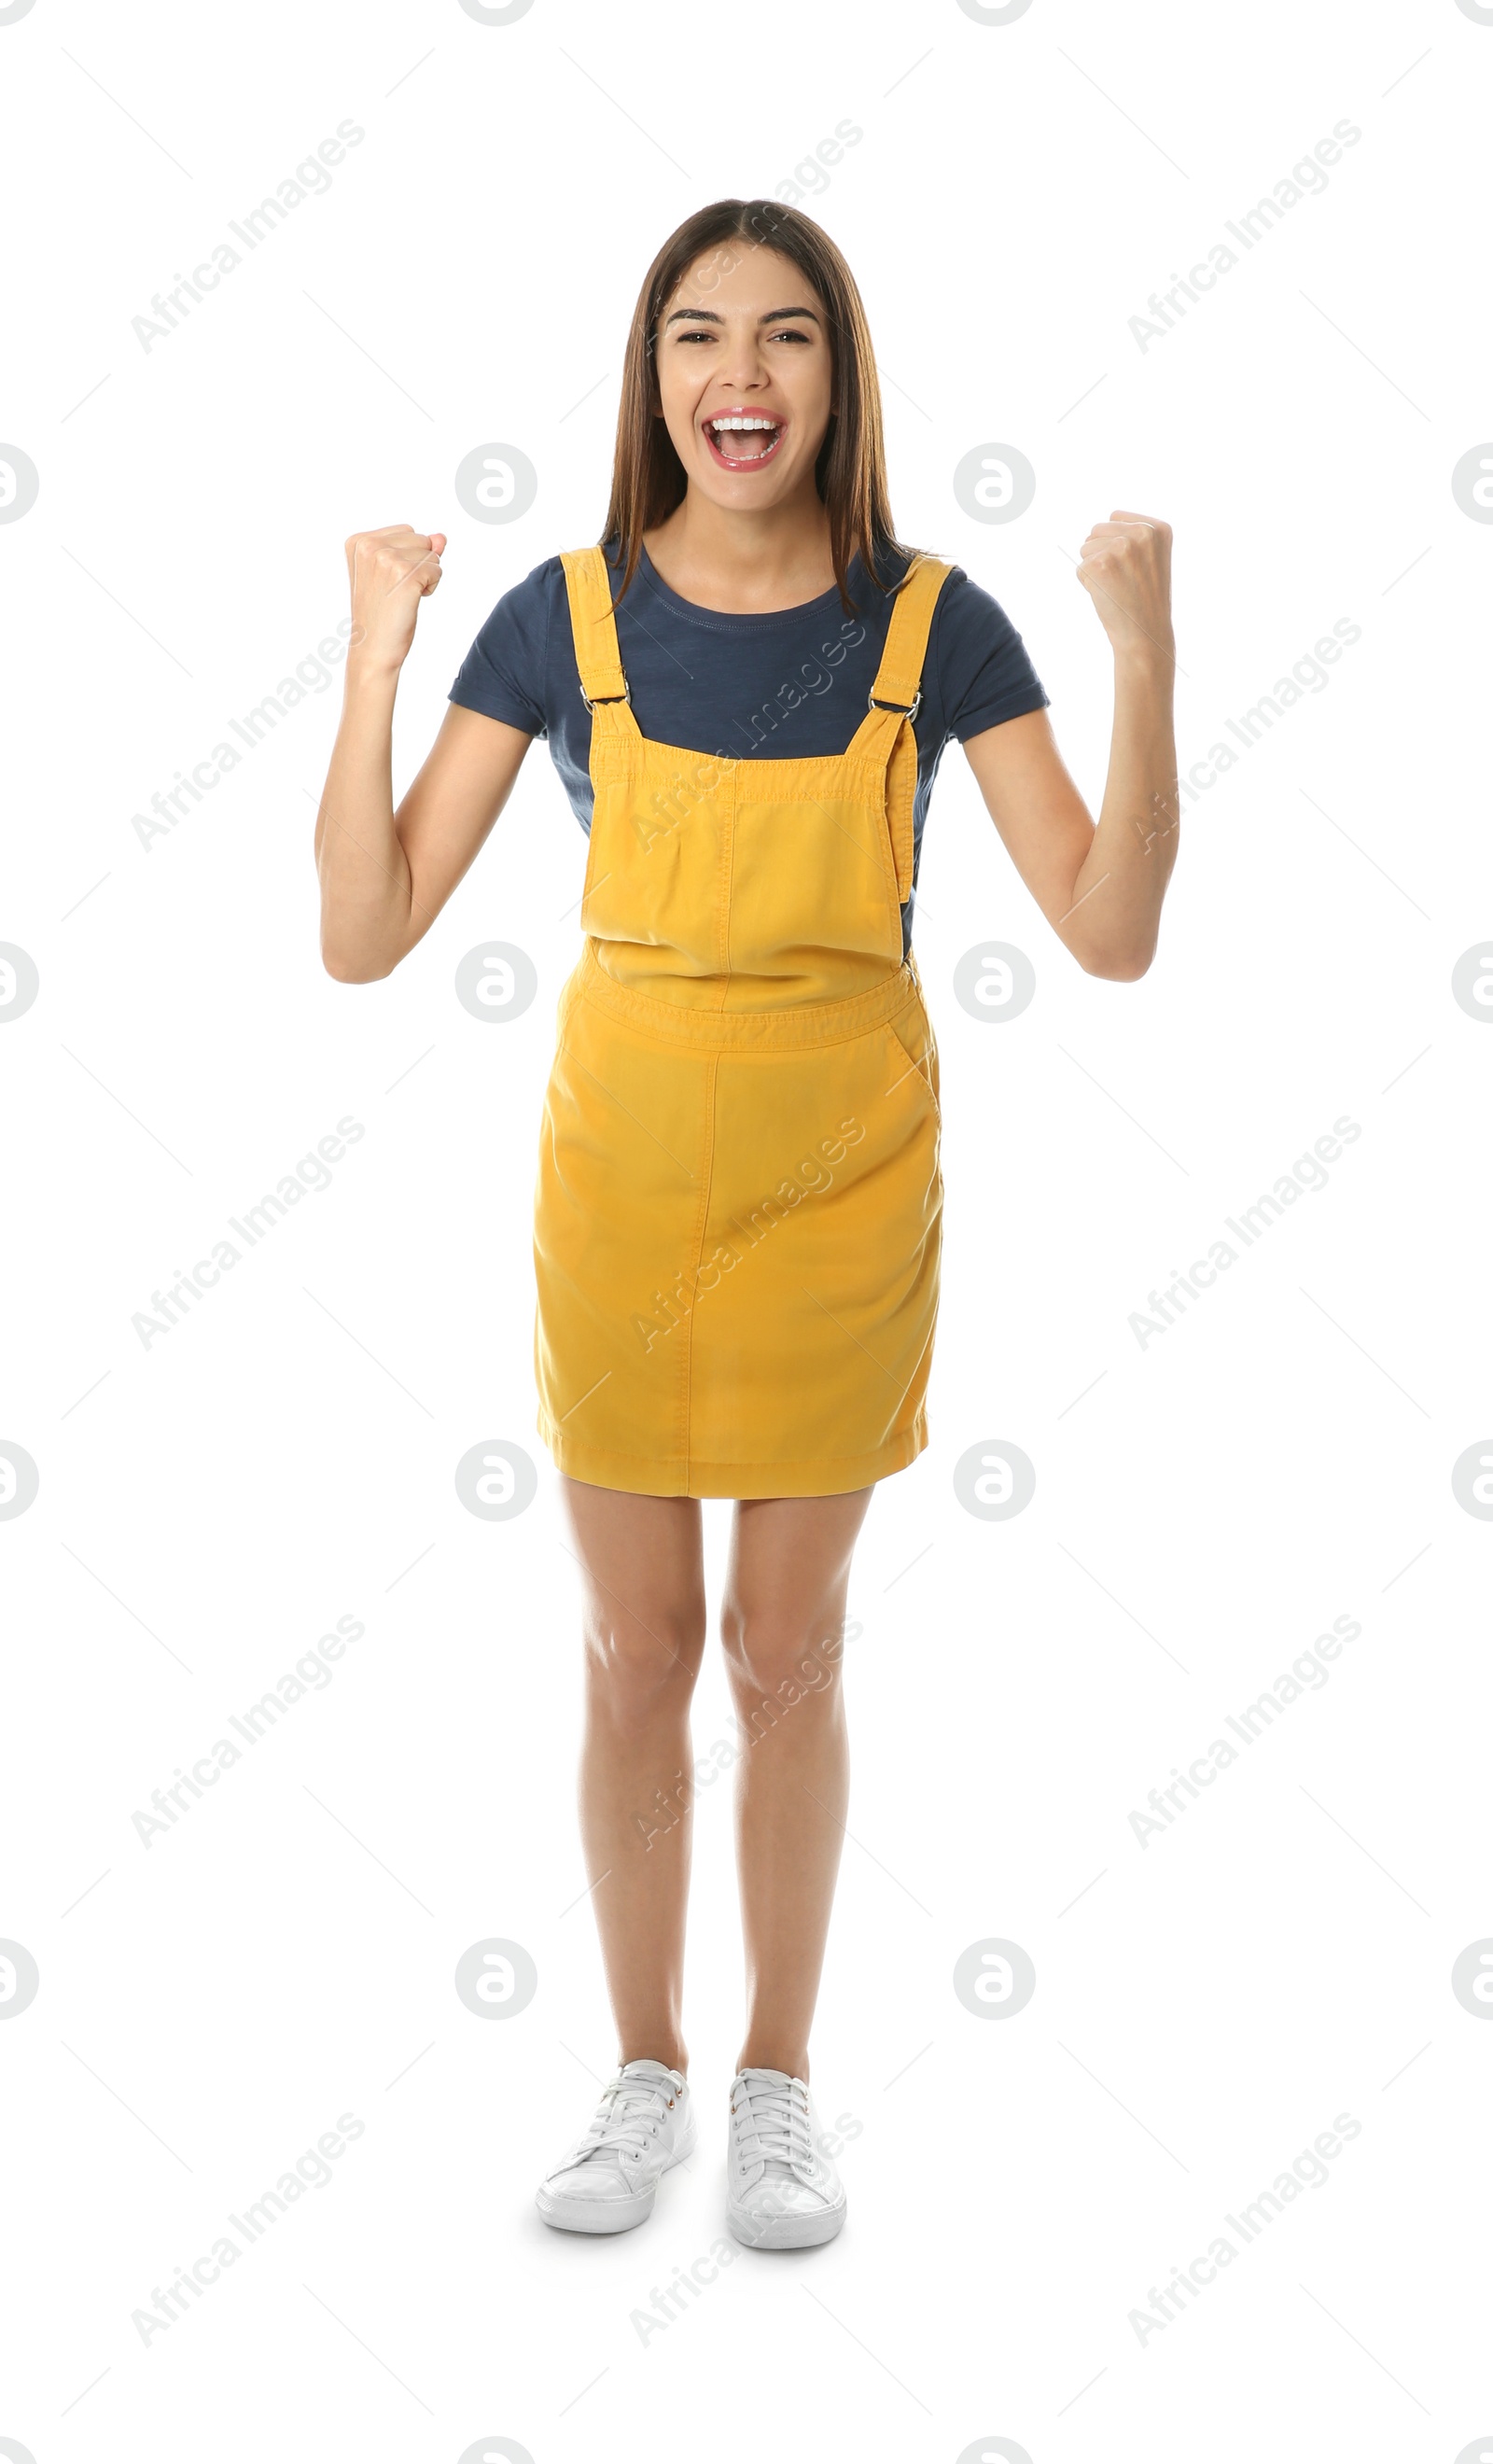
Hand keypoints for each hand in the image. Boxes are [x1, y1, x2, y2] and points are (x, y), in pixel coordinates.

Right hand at [344, 524, 447, 675]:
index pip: (406, 531)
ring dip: (425, 577)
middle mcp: (369, 545)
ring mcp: (386, 559)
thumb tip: (441, 537)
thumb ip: (417, 548)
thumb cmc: (382, 613)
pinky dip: (431, 587)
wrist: (373, 648)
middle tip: (395, 591)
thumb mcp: (393, 572)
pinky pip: (437, 570)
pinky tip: (411, 601)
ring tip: (402, 597)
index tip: (386, 581)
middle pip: (420, 539)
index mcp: (358, 541)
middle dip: (418, 564)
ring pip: (431, 554)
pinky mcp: (406, 575)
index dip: (407, 557)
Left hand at [1076, 510, 1173, 667]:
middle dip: (1102, 554)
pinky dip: (1088, 584)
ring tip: (1117, 588)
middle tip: (1123, 580)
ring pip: (1086, 548)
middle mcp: (1142, 533)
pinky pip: (1080, 568)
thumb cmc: (1145, 600)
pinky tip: (1108, 596)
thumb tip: (1095, 530)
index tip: (1133, 567)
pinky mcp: (1100, 564)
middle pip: (1096, 530)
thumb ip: (1133, 536)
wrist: (1145, 635)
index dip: (1115, 544)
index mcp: (1159, 528)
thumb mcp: (1153, 559)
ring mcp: (1121, 547)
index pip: (1115, 517)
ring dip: (1094, 569)